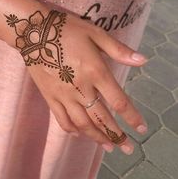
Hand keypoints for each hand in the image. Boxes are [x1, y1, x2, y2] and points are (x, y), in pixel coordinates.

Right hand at [5, 9, 147, 154]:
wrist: (34, 32)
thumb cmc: (67, 30)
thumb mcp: (95, 33)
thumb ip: (118, 50)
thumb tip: (143, 61)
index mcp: (95, 71)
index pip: (119, 102)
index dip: (132, 118)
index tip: (141, 130)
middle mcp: (81, 88)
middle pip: (102, 118)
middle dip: (117, 136)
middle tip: (127, 149)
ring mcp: (63, 95)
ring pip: (82, 124)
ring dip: (97, 137)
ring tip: (108, 147)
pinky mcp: (50, 97)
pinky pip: (62, 119)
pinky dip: (72, 130)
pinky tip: (80, 135)